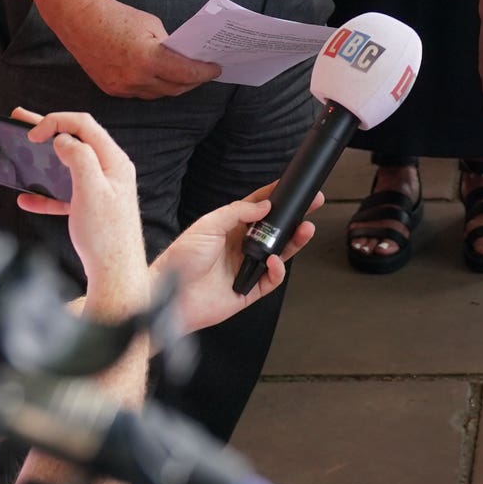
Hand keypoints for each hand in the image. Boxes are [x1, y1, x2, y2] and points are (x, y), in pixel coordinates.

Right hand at [13, 110, 154, 315]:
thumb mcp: (92, 192)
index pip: (85, 125)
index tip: (32, 134)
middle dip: (48, 129)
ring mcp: (101, 189)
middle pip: (76, 140)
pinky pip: (65, 193)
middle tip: (20, 120)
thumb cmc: (107, 236)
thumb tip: (64, 139)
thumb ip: (79, 160)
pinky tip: (26, 200)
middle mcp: (110, 171)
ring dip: (43, 160)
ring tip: (20, 150)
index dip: (56, 122)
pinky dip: (45, 194)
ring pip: (67, 166)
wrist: (115, 274)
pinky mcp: (91, 208)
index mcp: (114, 161)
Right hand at [64, 0, 215, 98]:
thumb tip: (180, 57)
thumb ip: (168, 45)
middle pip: (174, 88)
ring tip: (186, 77)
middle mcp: (136, 78)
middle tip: (204, 73)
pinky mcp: (111, 89)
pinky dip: (153, 87)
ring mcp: (122, 87)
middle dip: (192, 82)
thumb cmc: (117, 16)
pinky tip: (162, 78)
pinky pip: (140, 93)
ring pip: (157, 93)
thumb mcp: (152, 25)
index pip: (186, 73)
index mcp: (149, 59)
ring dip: (173, 86)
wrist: (80, 20)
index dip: (204, 73)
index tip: (216, 69)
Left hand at [153, 187, 321, 331]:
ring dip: (294, 242)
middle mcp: (240, 247)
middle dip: (294, 220)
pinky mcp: (249, 290)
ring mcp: (246, 268)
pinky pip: (271, 280)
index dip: (275, 198)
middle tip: (311, 206)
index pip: (258, 209)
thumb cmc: (181, 259)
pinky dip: (277, 270)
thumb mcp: (208, 225)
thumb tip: (264, 206)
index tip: (291, 188)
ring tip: (304, 230)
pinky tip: (274, 261)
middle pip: (275, 231)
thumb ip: (237, 213)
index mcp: (230, 229)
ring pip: (279, 254)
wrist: (170, 295)